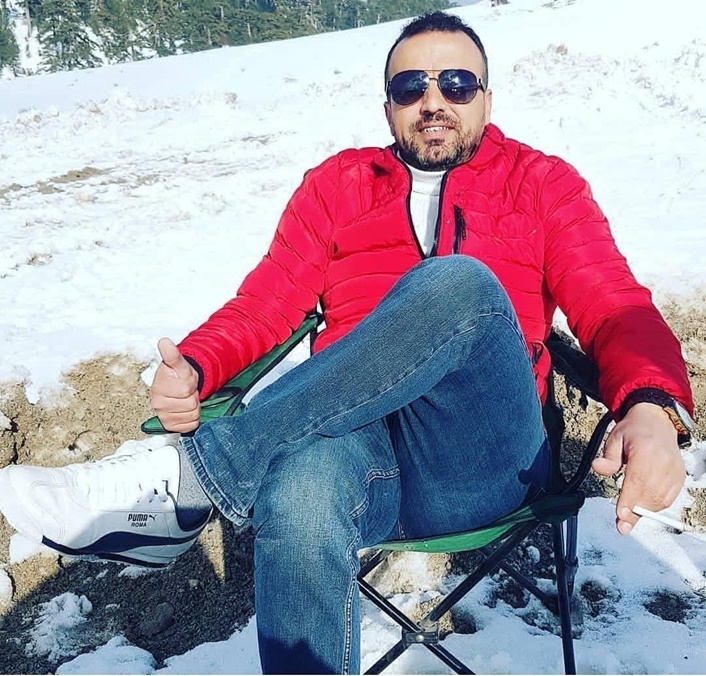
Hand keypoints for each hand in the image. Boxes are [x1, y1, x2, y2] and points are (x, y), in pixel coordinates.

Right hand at [150, 338, 200, 433]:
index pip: (186, 390)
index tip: (184, 380)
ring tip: (185, 399)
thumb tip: (164, 342)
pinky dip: (192, 418)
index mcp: (158, 389)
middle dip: (193, 396)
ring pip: (192, 416)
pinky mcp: (170, 427)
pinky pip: (190, 425)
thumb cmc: (178, 375)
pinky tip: (185, 410)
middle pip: (190, 405)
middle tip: (186, 391)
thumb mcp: (179, 364)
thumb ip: (172, 355)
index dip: (191, 385)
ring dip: (193, 407)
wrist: (178, 386)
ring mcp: (163, 417)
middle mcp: (157, 405)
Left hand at [592, 402, 685, 534]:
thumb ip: (608, 457)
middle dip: (634, 512)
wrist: (657, 422)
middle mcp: (663, 461)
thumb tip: (598, 468)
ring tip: (629, 514)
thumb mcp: (614, 439)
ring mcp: (674, 470)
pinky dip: (655, 506)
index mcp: (645, 450)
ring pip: (660, 499)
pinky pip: (668, 498)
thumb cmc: (634, 431)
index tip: (621, 515)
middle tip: (622, 524)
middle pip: (649, 494)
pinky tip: (643, 505)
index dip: (629, 500)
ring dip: (644, 510)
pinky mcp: (679, 477)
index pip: (638, 480)